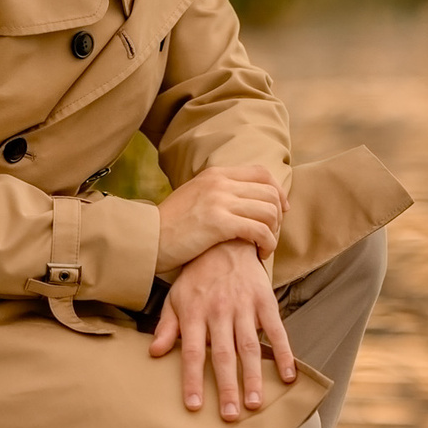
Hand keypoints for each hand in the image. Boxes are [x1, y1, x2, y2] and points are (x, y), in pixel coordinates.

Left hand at [149, 241, 296, 420]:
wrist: (226, 242)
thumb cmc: (197, 277)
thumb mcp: (176, 298)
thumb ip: (167, 327)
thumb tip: (154, 353)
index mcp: (195, 313)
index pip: (193, 353)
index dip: (193, 380)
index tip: (194, 407)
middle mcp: (219, 311)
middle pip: (223, 354)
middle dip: (227, 387)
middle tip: (229, 416)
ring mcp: (244, 306)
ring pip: (249, 346)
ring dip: (253, 377)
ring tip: (254, 404)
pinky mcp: (265, 301)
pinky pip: (277, 330)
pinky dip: (284, 353)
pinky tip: (289, 375)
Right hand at [154, 164, 284, 274]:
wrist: (146, 239)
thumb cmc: (170, 226)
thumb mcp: (194, 196)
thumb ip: (217, 193)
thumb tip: (243, 201)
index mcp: (216, 174)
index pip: (261, 174)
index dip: (278, 192)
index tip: (281, 211)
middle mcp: (220, 182)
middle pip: (270, 193)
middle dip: (277, 217)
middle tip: (271, 235)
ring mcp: (220, 201)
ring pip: (269, 211)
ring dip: (273, 232)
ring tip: (264, 247)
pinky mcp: (219, 223)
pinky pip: (260, 230)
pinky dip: (267, 243)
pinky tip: (260, 254)